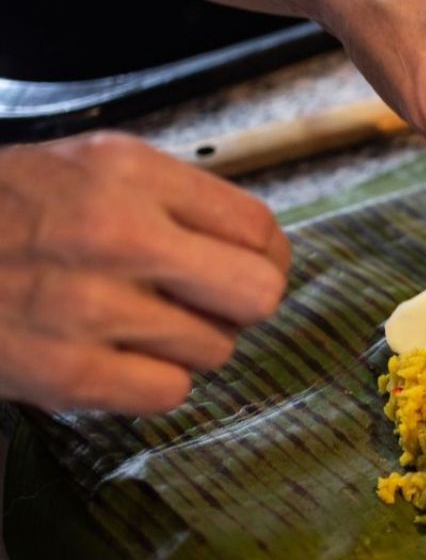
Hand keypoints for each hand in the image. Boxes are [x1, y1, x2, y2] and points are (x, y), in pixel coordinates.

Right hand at [0, 132, 290, 413]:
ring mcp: (90, 308)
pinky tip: (116, 356)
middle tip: (204, 302)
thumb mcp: (93, 166)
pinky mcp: (67, 373)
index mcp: (128, 173)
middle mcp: (116, 235)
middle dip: (239, 304)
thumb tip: (263, 250)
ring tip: (134, 322)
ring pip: (216, 350)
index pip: (259, 229)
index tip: (248, 267)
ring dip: (187, 343)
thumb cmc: (10, 210)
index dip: (265, 257)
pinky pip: (168, 393)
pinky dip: (152, 382)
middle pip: (258, 295)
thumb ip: (179, 199)